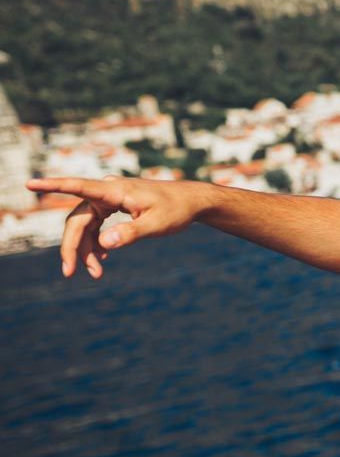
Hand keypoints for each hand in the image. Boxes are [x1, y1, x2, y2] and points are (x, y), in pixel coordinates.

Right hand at [26, 176, 210, 277]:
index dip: (52, 185)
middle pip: (78, 220)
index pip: (77, 187)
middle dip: (73, 247)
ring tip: (95, 273)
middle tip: (70, 273)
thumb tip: (104, 244)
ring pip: (85, 225)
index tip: (30, 183)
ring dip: (87, 249)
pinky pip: (95, 226)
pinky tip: (100, 260)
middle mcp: (107, 193)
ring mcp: (109, 199)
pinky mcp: (114, 207)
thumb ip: (130, 234)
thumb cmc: (176, 210)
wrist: (192, 202)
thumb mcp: (156, 225)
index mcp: (114, 192)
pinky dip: (96, 243)